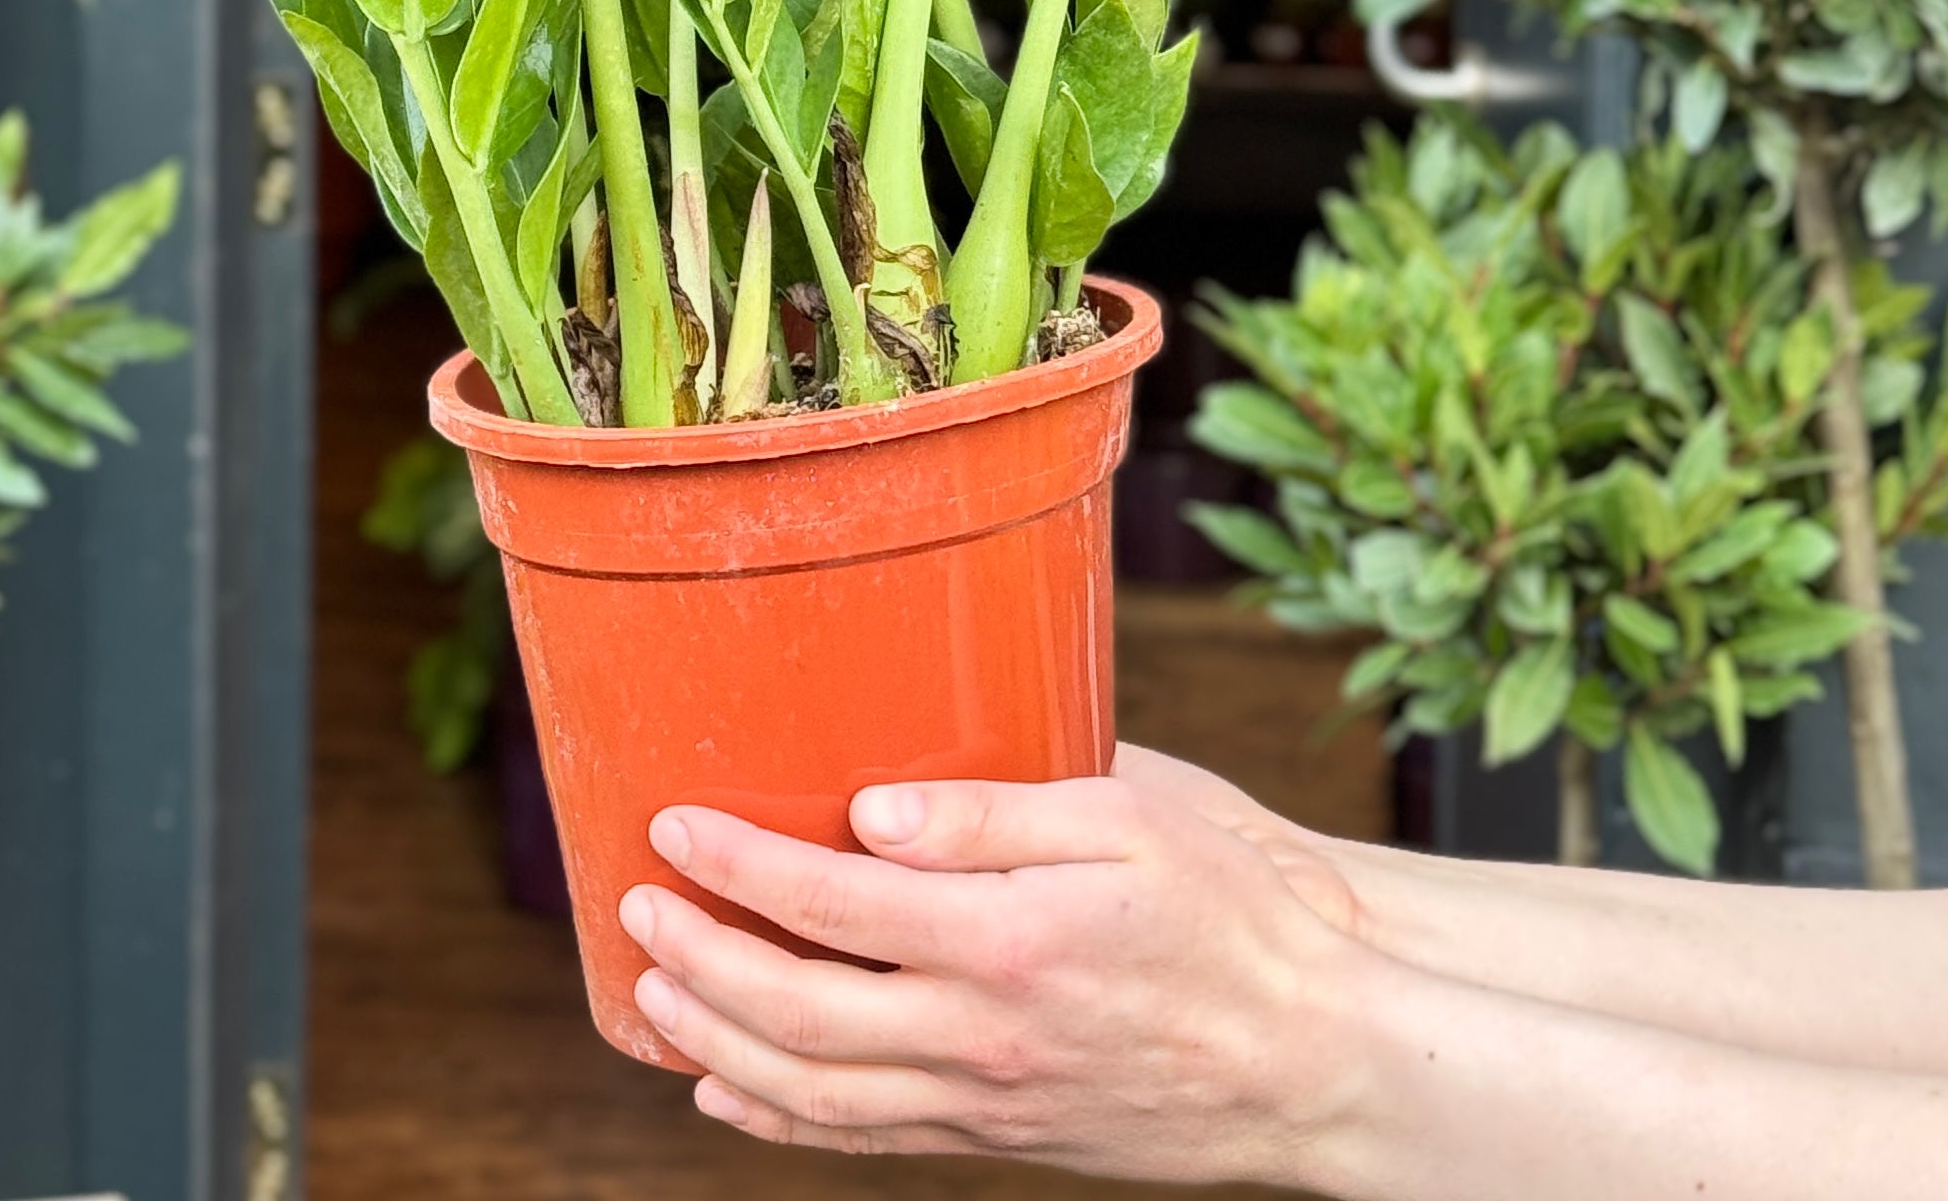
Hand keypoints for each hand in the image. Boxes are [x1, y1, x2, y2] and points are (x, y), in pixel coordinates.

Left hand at [618, 749, 1370, 1179]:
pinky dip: (779, 1123)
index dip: (738, 864)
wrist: (1311, 1057)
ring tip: (656, 989)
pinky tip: (730, 1093)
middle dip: (698, 956)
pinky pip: (863, 1140)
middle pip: (795, 1013)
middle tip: (635, 905)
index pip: (832, 904)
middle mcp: (981, 1036)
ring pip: (812, 1093)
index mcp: (1008, 940)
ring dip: (716, 1042)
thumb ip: (993, 812)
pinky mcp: (998, 1139)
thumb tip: (867, 807)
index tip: (673, 823)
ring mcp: (984, 1102)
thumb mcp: (1128, 822)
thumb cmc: (1231, 913)